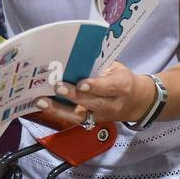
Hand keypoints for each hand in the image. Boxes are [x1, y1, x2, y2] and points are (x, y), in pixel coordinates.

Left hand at [31, 61, 151, 128]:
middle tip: (57, 87)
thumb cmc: (123, 79)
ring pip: (80, 116)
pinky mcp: (92, 122)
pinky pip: (74, 119)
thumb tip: (74, 57)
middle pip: (92, 102)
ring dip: (59, 110)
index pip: (108, 88)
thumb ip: (99, 65)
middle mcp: (112, 104)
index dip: (94, 86)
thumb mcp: (117, 68)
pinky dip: (58, 113)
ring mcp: (101, 116)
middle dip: (73, 96)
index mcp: (122, 86)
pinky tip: (44, 106)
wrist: (138, 102)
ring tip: (41, 102)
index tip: (81, 83)